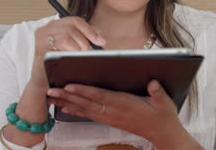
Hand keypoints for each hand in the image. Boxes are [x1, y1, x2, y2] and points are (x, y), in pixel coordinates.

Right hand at [30, 17, 105, 87]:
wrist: (42, 79)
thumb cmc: (58, 62)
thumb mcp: (71, 47)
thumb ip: (83, 39)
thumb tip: (101, 40)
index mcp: (55, 25)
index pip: (75, 21)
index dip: (90, 31)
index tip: (101, 42)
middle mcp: (46, 29)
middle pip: (71, 28)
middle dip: (84, 42)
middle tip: (89, 53)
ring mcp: (40, 39)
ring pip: (65, 38)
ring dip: (76, 49)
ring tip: (80, 58)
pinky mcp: (38, 51)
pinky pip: (56, 50)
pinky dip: (67, 55)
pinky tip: (72, 61)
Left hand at [46, 79, 188, 147]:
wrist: (162, 134)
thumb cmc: (163, 116)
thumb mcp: (165, 103)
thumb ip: (157, 92)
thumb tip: (152, 82)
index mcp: (125, 104)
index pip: (100, 96)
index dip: (84, 91)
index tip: (69, 86)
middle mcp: (114, 111)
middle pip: (87, 102)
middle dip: (67, 96)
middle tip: (50, 91)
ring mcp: (111, 117)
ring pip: (85, 109)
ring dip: (67, 103)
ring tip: (52, 98)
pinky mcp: (110, 121)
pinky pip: (90, 115)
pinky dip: (76, 111)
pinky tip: (66, 108)